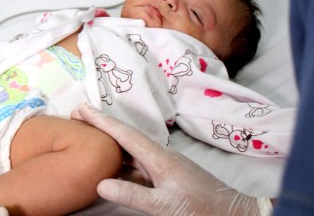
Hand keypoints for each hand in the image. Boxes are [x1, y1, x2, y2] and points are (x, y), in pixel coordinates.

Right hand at [71, 104, 272, 215]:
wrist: (236, 215)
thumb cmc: (203, 209)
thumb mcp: (165, 206)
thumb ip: (133, 194)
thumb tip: (100, 183)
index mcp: (159, 157)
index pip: (123, 133)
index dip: (100, 120)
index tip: (79, 108)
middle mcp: (161, 156)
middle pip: (125, 136)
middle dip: (101, 126)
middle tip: (77, 117)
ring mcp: (165, 167)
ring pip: (131, 150)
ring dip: (110, 142)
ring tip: (88, 137)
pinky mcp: (169, 177)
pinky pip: (138, 164)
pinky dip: (121, 160)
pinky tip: (113, 166)